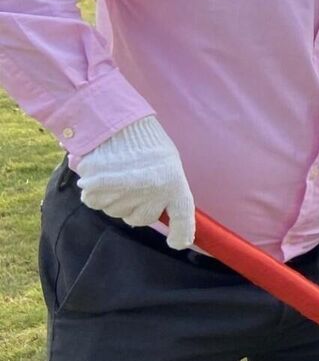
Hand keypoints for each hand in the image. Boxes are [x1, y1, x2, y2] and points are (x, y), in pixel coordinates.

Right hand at [73, 115, 196, 249]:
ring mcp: (124, 191)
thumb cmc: (144, 141)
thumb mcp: (166, 162)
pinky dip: (93, 192)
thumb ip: (165, 188)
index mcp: (174, 182)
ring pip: (114, 211)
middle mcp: (152, 191)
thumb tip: (163, 213)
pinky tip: (98, 174)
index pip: (183, 217)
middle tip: (133, 182)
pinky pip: (93, 202)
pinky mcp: (99, 186)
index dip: (182, 233)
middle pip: (139, 219)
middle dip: (135, 205)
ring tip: (117, 172)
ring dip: (112, 197)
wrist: (115, 118)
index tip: (178, 242)